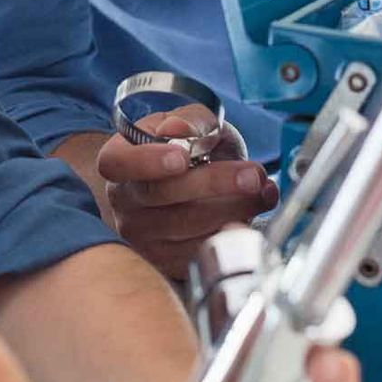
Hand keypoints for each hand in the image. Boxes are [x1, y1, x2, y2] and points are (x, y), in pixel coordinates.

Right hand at [97, 104, 278, 278]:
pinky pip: (201, 251)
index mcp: (119, 160)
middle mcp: (125, 202)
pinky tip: (253, 214)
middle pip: (161, 196)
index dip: (147, 161)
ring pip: (187, 227)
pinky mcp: (168, 260)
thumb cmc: (184, 149)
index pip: (118, 163)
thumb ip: (188, 121)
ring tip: (262, 190)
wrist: (187, 183)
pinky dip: (232, 232)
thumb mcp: (188, 124)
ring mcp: (143, 235)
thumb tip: (177, 129)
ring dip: (233, 209)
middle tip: (251, 175)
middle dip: (213, 184)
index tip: (182, 157)